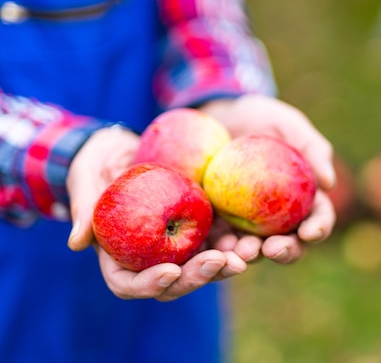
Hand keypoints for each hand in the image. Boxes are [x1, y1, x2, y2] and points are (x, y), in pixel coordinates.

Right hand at [66, 125, 246, 300]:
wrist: (125, 148)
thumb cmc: (98, 164)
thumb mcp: (87, 178)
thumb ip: (84, 208)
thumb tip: (76, 243)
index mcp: (118, 256)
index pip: (129, 283)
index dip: (148, 284)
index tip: (170, 271)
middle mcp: (150, 258)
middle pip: (174, 282)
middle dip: (198, 277)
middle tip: (220, 262)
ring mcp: (177, 245)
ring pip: (202, 266)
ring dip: (225, 264)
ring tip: (246, 254)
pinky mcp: (199, 228)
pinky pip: (219, 240)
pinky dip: (235, 241)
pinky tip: (253, 235)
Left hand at [201, 94, 336, 263]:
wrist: (218, 116)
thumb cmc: (261, 118)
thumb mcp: (287, 123)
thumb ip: (312, 147)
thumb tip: (328, 182)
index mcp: (305, 198)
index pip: (318, 218)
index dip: (317, 229)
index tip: (309, 232)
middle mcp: (280, 218)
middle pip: (290, 244)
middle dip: (285, 252)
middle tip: (273, 249)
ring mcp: (249, 224)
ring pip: (256, 249)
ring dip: (251, 255)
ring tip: (242, 251)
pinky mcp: (220, 222)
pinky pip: (222, 241)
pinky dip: (222, 248)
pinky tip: (217, 247)